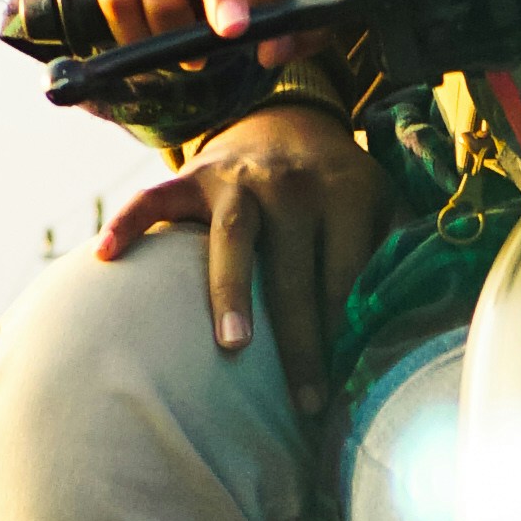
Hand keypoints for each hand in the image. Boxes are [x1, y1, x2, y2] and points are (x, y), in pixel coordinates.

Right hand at [98, 109, 382, 414]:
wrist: (287, 119)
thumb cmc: (336, 188)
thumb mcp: (380, 205)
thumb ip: (395, 251)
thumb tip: (415, 319)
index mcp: (346, 194)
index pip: (348, 276)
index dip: (350, 335)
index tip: (350, 391)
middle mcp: (293, 184)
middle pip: (296, 271)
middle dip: (302, 342)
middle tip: (306, 401)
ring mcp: (239, 178)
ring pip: (233, 237)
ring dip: (232, 291)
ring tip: (232, 346)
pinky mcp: (194, 175)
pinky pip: (155, 197)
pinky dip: (129, 223)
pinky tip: (106, 256)